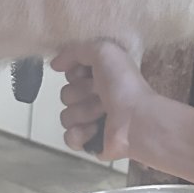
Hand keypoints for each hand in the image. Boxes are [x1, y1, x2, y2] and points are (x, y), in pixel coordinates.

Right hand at [51, 40, 153, 162]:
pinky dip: (80, 134)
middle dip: (81, 94)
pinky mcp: (91, 142)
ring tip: (103, 113)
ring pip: (66, 116)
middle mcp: (97, 99)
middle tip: (101, 96)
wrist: (137, 120)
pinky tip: (95, 130)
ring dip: (83, 113)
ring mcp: (93, 122)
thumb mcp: (103, 51)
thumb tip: (56, 64)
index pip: (70, 74)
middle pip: (65, 95)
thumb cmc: (125, 86)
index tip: (91, 75)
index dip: (77, 74)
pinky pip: (68, 137)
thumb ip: (76, 50)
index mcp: (101, 79)